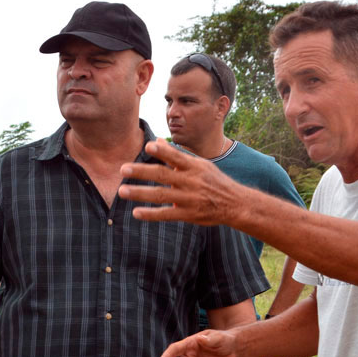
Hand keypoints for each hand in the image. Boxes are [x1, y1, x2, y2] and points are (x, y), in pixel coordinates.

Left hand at [117, 139, 243, 225]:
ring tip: (122, 191)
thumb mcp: (200, 164)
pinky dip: (151, 214)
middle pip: (162, 175)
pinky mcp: (188, 214)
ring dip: (140, 193)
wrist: (235, 204)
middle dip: (141, 172)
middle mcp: (190, 181)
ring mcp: (189, 198)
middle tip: (123, 170)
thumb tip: (157, 141)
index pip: (176, 157)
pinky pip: (166, 215)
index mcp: (194, 167)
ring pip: (161, 195)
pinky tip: (136, 213)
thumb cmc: (214, 181)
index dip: (162, 152)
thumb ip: (177, 155)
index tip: (148, 146)